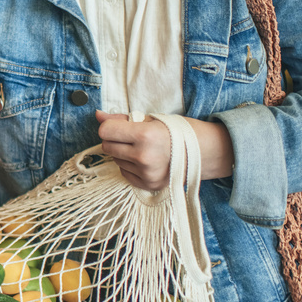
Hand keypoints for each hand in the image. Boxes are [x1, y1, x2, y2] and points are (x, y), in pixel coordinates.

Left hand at [96, 111, 236, 189]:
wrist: (203, 153)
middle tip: (131, 137)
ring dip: (123, 154)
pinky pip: (124, 173)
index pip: (106, 132)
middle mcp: (144, 157)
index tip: (118, 126)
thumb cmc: (176, 131)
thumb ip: (121, 118)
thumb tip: (98, 116)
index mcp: (145, 136)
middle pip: (108, 147)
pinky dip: (130, 166)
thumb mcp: (151, 119)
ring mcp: (146, 174)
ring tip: (143, 149)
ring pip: (115, 161)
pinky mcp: (148, 186)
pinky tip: (146, 160)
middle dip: (115, 140)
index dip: (109, 127)